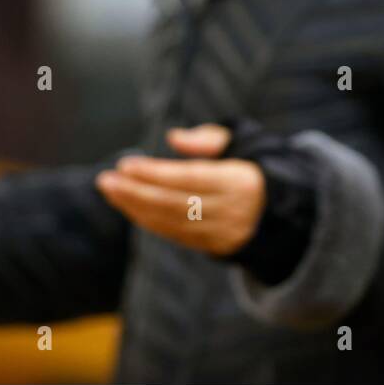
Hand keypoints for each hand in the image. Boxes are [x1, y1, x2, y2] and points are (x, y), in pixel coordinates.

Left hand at [96, 124, 264, 255]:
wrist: (277, 209)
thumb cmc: (250, 167)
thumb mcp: (241, 143)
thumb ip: (207, 138)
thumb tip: (173, 137)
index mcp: (239, 181)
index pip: (190, 178)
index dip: (156, 174)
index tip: (126, 164)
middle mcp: (230, 211)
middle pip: (176, 203)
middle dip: (137, 192)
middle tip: (106, 180)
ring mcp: (222, 233)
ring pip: (172, 222)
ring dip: (136, 208)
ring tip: (110, 190)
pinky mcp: (214, 246)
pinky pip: (176, 235)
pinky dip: (149, 221)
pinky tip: (129, 206)